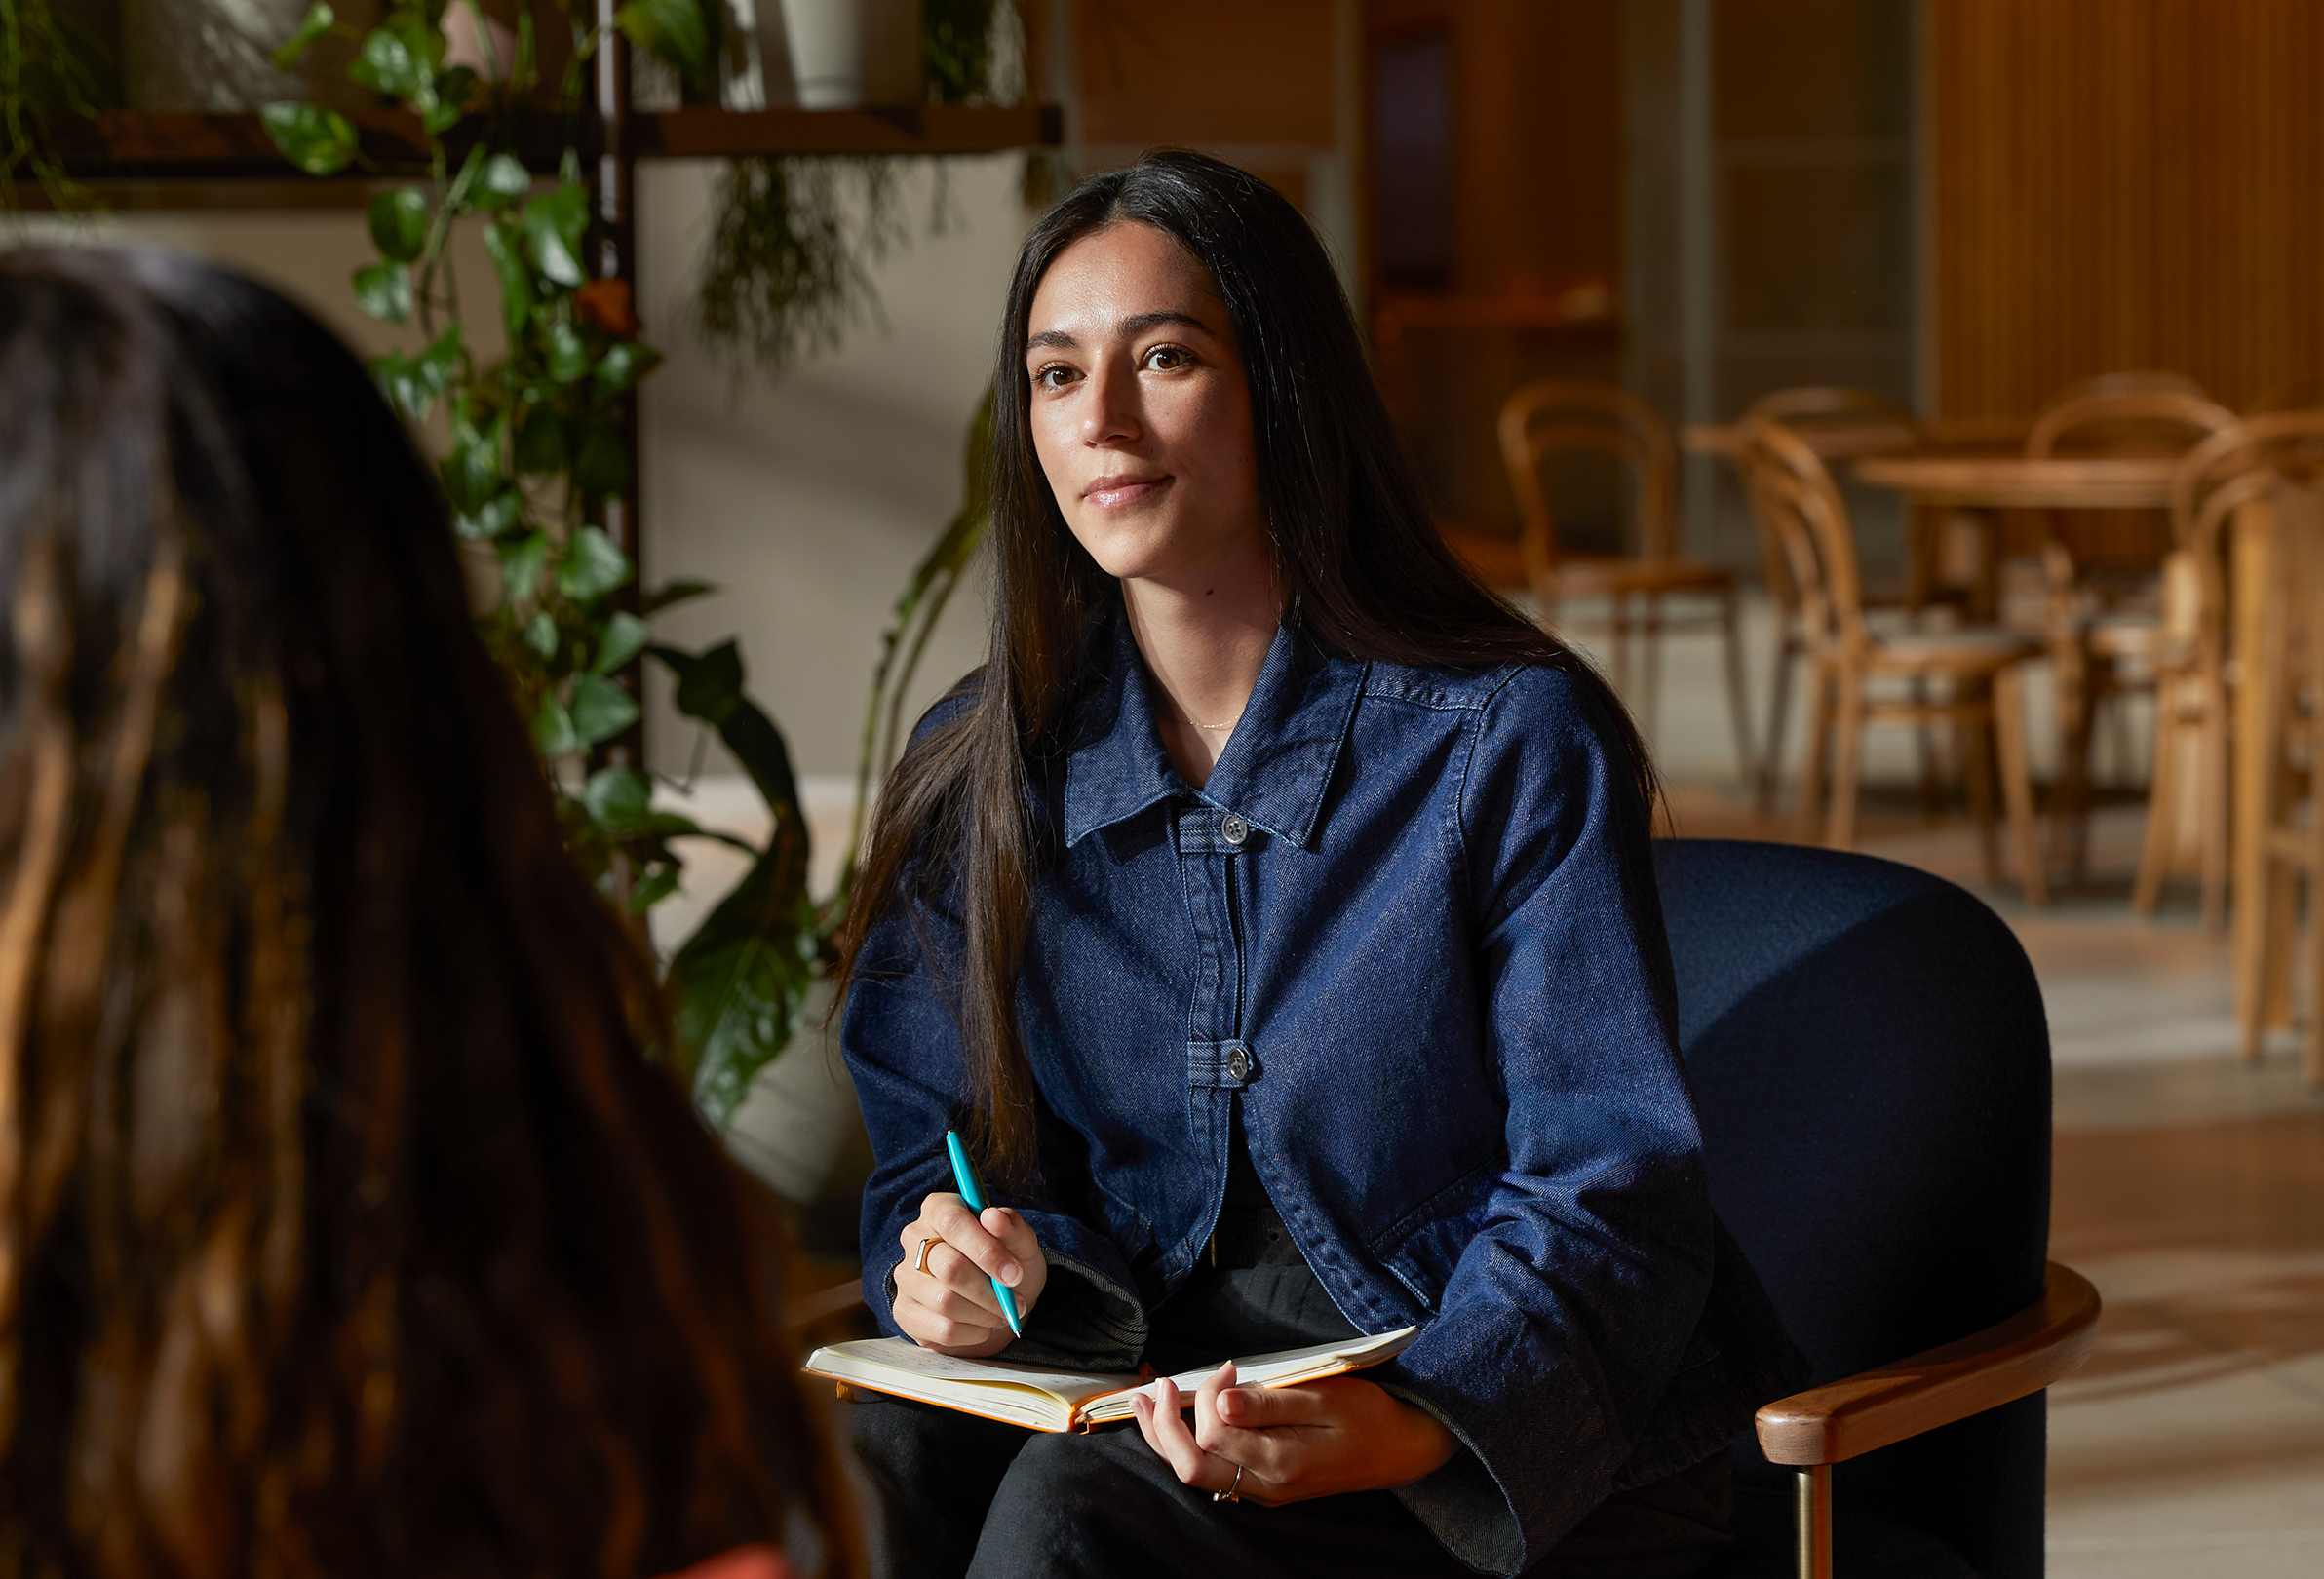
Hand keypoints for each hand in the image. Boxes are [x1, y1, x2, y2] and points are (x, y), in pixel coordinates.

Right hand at [893, 1191, 1047, 1356]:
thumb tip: (994, 1218)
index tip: (1014, 1273)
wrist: (999, 1299)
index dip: (985, 1250)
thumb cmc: (1007, 1262)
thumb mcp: (1021, 1241)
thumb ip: (1012, 1227)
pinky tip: (983, 1326)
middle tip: (1016, 1302)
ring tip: (1002, 1313)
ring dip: (984, 1313)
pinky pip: (942, 1329)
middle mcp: (914, 1238)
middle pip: (949, 1267)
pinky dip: (973, 1333)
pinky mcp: (905, 1312)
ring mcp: (905, 1276)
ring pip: (945, 1302)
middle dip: (990, 1290)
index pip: (952, 1222)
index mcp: (939, 1209)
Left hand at [1128, 1361, 1456, 1505]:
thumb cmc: (1369, 1416)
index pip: (1214, 1434)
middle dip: (1161, 1426)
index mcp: (1281, 1462)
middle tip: (1153, 1386)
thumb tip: (1219, 1403)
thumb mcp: (1325, 1399)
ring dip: (1164, 1437)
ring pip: (1196, 1473)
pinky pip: (1213, 1473)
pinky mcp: (1265, 1486)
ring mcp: (1264, 1491)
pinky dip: (1187, 1446)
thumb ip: (1270, 1403)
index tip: (1227, 1367)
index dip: (1206, 1396)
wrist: (1402, 1449)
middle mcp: (1266, 1486)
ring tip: (1142, 1402)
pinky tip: (1176, 1423)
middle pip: (1191, 1466)